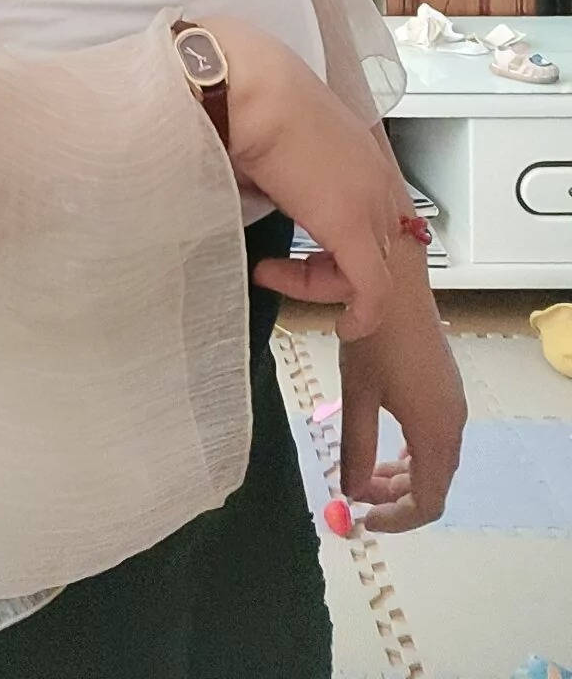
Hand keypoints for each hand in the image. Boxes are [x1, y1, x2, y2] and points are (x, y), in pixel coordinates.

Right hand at [204, 15, 404, 340]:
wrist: (248, 88)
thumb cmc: (247, 104)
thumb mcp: (271, 143)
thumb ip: (278, 174)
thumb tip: (256, 190)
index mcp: (361, 154)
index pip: (376, 214)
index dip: (343, 242)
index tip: (299, 248)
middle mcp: (377, 178)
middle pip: (378, 246)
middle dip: (333, 268)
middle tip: (280, 268)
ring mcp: (369, 203)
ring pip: (372, 270)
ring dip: (326, 284)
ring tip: (273, 274)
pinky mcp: (354, 229)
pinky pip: (371, 289)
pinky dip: (361, 313)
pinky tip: (344, 327)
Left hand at [337, 236, 466, 530]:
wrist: (395, 283)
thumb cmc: (374, 338)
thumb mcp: (358, 395)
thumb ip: (357, 448)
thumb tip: (350, 492)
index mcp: (436, 432)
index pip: (428, 502)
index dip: (397, 520)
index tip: (363, 518)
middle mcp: (453, 423)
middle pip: (434, 483)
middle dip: (395, 497)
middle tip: (357, 493)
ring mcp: (452, 403)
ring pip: (434, 460)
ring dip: (402, 475)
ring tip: (364, 470)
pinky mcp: (445, 387)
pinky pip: (434, 437)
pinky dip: (410, 452)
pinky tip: (383, 443)